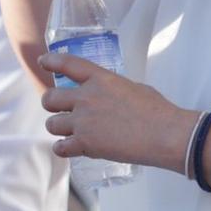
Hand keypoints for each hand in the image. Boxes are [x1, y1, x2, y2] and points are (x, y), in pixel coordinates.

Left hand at [37, 52, 194, 169]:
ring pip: (51, 124)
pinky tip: (70, 148)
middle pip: (49, 98)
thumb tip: (108, 98)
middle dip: (52, 104)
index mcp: (100, 79)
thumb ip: (113, 90)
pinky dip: (63, 149)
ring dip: (59, 128)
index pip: (67, 63)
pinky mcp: (85, 143)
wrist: (167, 135)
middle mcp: (86, 97)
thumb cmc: (159, 112)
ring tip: (69, 132)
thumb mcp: (134, 88)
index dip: (51, 61)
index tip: (43, 61)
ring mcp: (83, 121)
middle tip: (60, 110)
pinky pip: (60, 147)